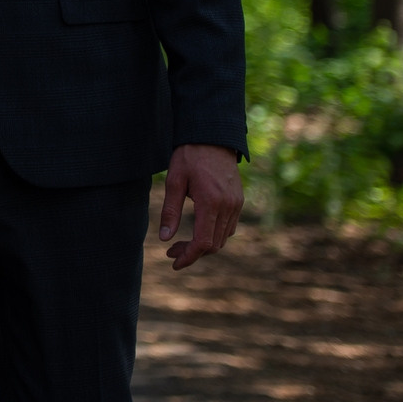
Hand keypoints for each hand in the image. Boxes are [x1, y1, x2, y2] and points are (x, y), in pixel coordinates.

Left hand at [158, 143, 242, 269]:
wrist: (213, 138)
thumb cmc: (189, 157)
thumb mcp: (174, 181)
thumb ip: (170, 210)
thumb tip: (164, 238)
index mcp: (211, 203)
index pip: (203, 242)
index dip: (189, 257)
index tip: (174, 263)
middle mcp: (228, 207)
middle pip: (214, 245)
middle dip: (192, 253)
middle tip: (171, 252)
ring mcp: (236, 205)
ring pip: (222, 238)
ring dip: (203, 246)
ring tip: (179, 244)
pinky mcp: (238, 201)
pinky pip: (228, 227)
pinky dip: (213, 235)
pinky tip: (197, 231)